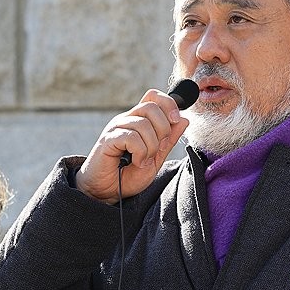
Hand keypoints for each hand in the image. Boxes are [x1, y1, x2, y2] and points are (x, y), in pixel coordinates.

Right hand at [74, 89, 189, 203]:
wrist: (105, 192)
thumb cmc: (126, 176)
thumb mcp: (156, 159)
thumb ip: (168, 140)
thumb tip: (184, 120)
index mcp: (137, 121)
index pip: (153, 97)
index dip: (168, 104)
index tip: (176, 120)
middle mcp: (126, 120)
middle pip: (151, 106)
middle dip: (163, 129)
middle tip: (157, 149)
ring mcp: (116, 128)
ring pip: (144, 123)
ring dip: (151, 146)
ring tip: (143, 160)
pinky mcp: (108, 139)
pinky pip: (131, 137)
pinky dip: (140, 152)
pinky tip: (136, 161)